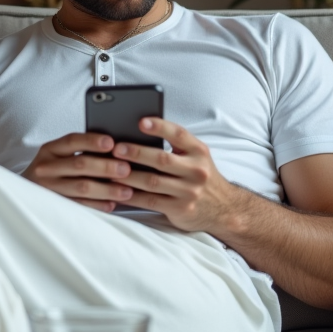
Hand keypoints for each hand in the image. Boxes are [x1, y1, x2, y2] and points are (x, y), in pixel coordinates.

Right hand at [22, 133, 133, 212]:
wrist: (23, 193)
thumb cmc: (52, 170)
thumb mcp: (57, 156)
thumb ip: (80, 151)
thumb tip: (115, 149)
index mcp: (49, 150)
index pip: (71, 141)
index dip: (92, 141)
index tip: (111, 142)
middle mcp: (46, 168)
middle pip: (79, 164)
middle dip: (105, 166)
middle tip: (126, 169)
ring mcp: (49, 189)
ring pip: (81, 187)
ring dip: (107, 189)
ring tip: (127, 190)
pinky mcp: (54, 206)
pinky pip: (80, 206)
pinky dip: (98, 205)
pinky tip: (112, 204)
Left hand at [112, 118, 236, 231]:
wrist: (223, 208)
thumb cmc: (201, 177)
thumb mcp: (196, 157)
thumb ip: (176, 147)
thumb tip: (139, 135)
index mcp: (199, 151)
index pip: (179, 134)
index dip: (159, 127)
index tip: (141, 122)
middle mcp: (196, 170)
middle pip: (162, 159)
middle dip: (136, 153)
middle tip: (115, 148)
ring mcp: (189, 191)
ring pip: (152, 182)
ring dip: (128, 176)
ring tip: (109, 170)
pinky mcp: (180, 209)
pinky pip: (150, 201)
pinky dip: (131, 196)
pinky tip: (117, 191)